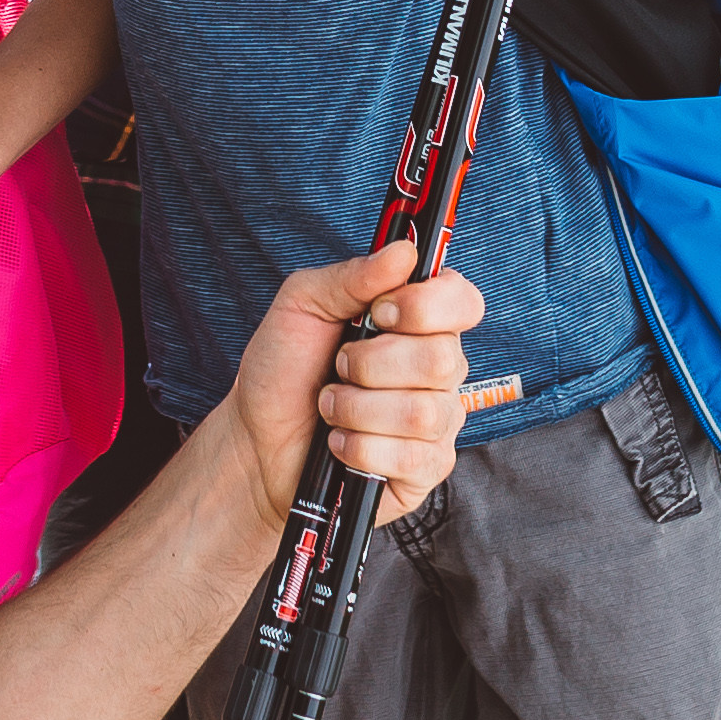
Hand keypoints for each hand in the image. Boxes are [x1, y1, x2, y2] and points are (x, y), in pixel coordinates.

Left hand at [223, 241, 482, 529]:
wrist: (258, 439)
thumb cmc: (284, 369)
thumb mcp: (303, 304)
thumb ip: (352, 276)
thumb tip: (404, 251)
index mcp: (418, 322)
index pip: (462, 301)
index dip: (426, 306)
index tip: (380, 312)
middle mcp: (438, 369)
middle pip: (441, 359)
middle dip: (371, 364)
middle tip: (339, 367)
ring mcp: (438, 422)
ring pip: (422, 412)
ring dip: (358, 409)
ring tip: (332, 406)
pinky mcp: (426, 468)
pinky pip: (412, 458)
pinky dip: (360, 448)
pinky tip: (341, 443)